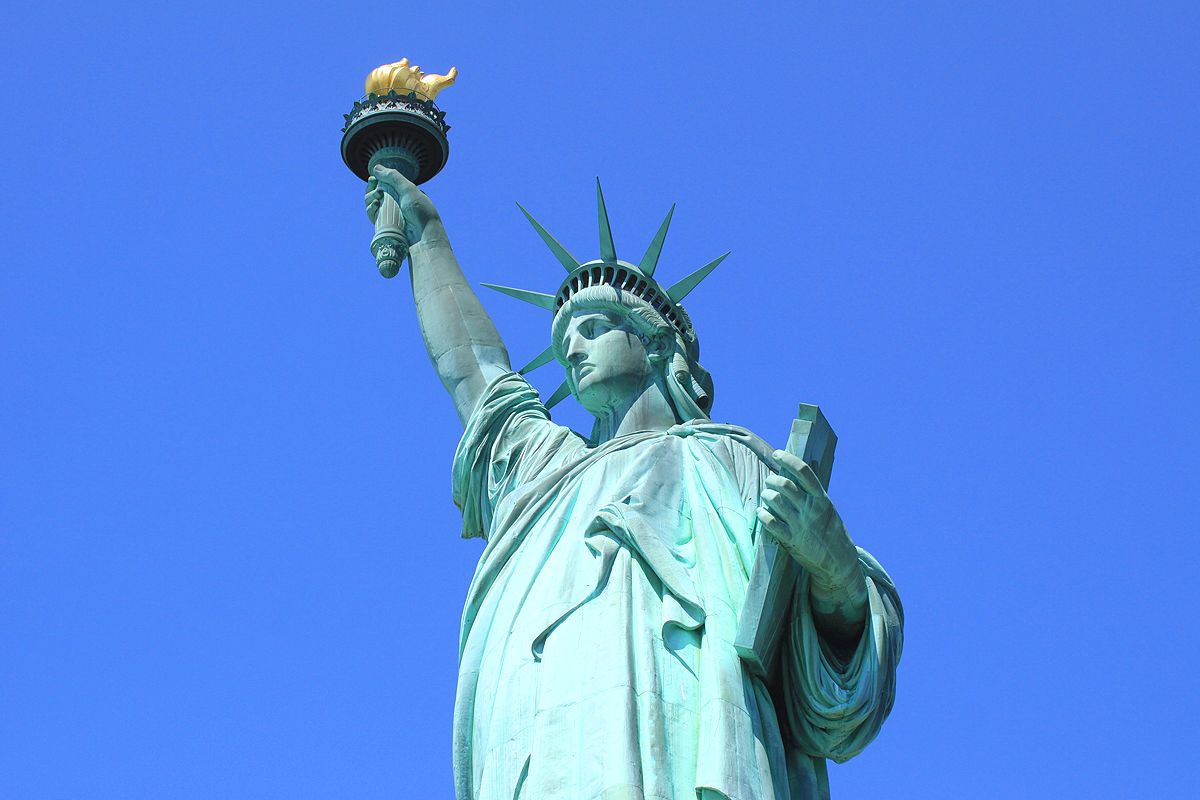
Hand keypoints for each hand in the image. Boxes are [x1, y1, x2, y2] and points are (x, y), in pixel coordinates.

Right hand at [365, 165, 442, 245]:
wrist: (423, 238)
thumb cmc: (420, 213)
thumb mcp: (409, 190)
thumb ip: (393, 177)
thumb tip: (375, 167)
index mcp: (405, 194)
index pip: (387, 184)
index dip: (378, 180)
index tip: (373, 178)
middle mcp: (397, 203)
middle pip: (376, 193)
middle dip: (371, 188)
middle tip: (374, 186)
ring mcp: (390, 215)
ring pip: (372, 203)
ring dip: (369, 197)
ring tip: (376, 197)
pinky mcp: (385, 226)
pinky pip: (372, 215)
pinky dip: (370, 209)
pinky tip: (374, 205)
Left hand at [757, 450, 860, 592]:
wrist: (839, 561)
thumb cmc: (831, 531)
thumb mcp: (828, 509)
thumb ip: (814, 493)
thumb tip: (802, 471)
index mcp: (821, 499)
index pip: (803, 472)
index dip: (788, 459)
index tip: (777, 454)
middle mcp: (810, 509)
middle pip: (785, 485)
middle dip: (772, 480)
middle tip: (770, 482)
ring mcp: (800, 524)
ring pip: (775, 501)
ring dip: (766, 495)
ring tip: (766, 496)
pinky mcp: (791, 540)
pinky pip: (771, 523)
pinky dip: (762, 515)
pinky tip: (761, 512)